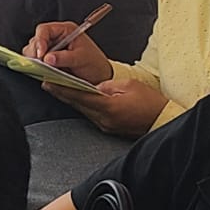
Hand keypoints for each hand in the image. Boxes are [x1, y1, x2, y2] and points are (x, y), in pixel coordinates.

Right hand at [23, 22, 114, 83]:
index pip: (44, 30)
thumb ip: (65, 57)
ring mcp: (50, 49)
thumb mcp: (82, 58)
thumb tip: (48, 58)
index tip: (40, 54)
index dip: (39, 41)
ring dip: (35, 60)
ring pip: (32, 51)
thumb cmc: (94, 63)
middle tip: (40, 63)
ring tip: (44, 68)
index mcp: (65, 30)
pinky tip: (44, 71)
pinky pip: (35, 61)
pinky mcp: (47, 60)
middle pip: (35, 41)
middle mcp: (55, 38)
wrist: (98, 76)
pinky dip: (36, 66)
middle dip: (35, 52)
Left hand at [43, 78, 168, 137]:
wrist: (164, 120)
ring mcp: (105, 125)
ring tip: (55, 87)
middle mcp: (104, 119)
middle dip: (61, 92)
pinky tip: (74, 98)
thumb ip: (108, 85)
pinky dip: (81, 105)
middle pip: (77, 104)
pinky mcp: (108, 128)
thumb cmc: (151, 103)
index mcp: (108, 107)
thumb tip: (93, 85)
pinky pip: (90, 114)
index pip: (79, 96)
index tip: (48, 81)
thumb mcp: (130, 86)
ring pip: (82, 109)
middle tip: (45, 81)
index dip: (62, 88)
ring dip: (69, 99)